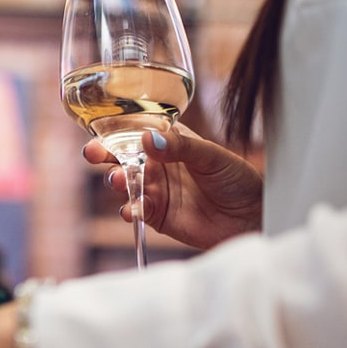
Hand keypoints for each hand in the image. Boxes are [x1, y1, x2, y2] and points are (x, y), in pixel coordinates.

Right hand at [84, 125, 262, 248]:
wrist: (252, 217)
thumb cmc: (237, 179)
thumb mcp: (211, 156)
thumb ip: (180, 147)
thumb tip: (148, 139)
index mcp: (170, 142)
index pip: (136, 132)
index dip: (115, 130)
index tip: (102, 131)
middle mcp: (158, 164)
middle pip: (121, 157)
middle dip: (104, 154)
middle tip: (94, 154)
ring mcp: (156, 190)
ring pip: (124, 183)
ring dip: (117, 181)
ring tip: (121, 181)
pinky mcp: (157, 215)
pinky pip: (135, 210)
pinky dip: (130, 209)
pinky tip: (134, 209)